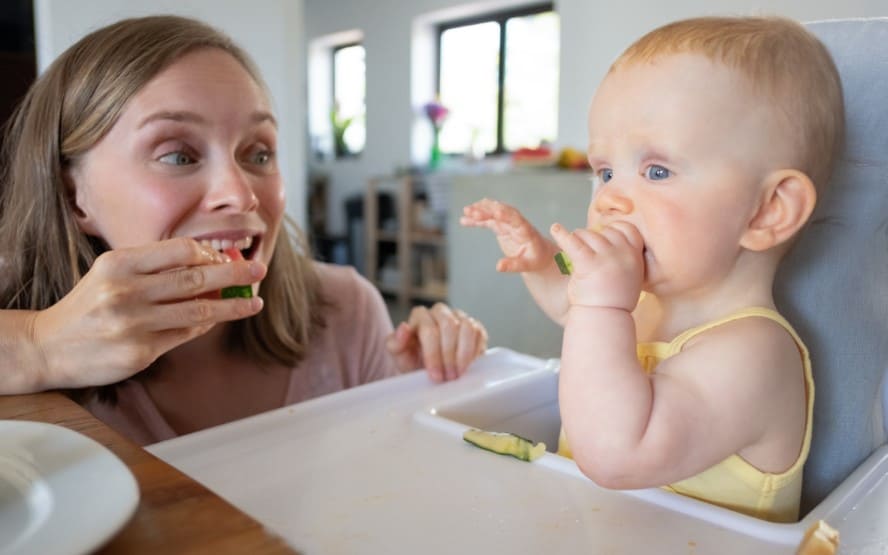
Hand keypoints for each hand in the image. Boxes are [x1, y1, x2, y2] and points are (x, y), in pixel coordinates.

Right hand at [31, 237, 265, 388]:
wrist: (47, 347)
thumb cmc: (89, 305)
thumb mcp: (112, 274)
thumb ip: (154, 267)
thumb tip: (208, 263)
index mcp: (119, 264)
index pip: (179, 250)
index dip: (209, 252)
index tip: (228, 255)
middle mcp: (126, 292)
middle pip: (196, 278)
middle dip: (234, 273)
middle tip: (259, 270)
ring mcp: (134, 325)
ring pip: (198, 310)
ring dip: (232, 305)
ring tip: (254, 302)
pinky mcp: (140, 353)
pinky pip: (185, 334)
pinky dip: (206, 324)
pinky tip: (219, 318)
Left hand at [385, 303, 487, 381]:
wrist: (430, 370)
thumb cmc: (413, 361)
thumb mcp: (400, 357)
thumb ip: (395, 343)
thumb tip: (404, 328)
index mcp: (419, 316)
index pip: (428, 329)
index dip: (433, 354)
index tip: (435, 375)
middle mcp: (440, 312)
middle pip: (449, 326)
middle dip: (449, 355)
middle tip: (448, 377)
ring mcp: (458, 317)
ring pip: (466, 327)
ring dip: (463, 354)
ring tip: (458, 374)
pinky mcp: (474, 326)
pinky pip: (479, 333)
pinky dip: (475, 352)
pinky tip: (468, 366)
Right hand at [460, 198, 557, 272]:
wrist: (539, 254)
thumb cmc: (535, 259)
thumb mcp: (527, 265)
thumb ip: (513, 265)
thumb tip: (498, 266)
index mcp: (526, 231)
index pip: (516, 220)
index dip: (506, 215)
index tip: (496, 211)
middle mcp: (517, 223)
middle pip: (502, 212)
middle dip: (487, 210)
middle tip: (471, 211)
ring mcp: (508, 223)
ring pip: (493, 213)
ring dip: (480, 211)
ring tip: (466, 211)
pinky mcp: (502, 226)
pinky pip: (488, 220)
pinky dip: (477, 220)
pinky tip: (464, 220)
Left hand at [549, 221, 643, 310]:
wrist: (604, 320)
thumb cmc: (612, 303)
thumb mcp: (630, 278)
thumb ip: (625, 260)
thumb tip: (613, 244)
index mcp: (635, 257)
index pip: (628, 230)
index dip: (614, 231)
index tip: (604, 237)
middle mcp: (623, 254)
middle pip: (604, 231)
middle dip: (592, 237)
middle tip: (584, 252)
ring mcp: (607, 258)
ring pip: (587, 234)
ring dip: (577, 239)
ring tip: (573, 251)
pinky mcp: (588, 263)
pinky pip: (573, 242)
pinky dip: (561, 235)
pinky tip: (555, 229)